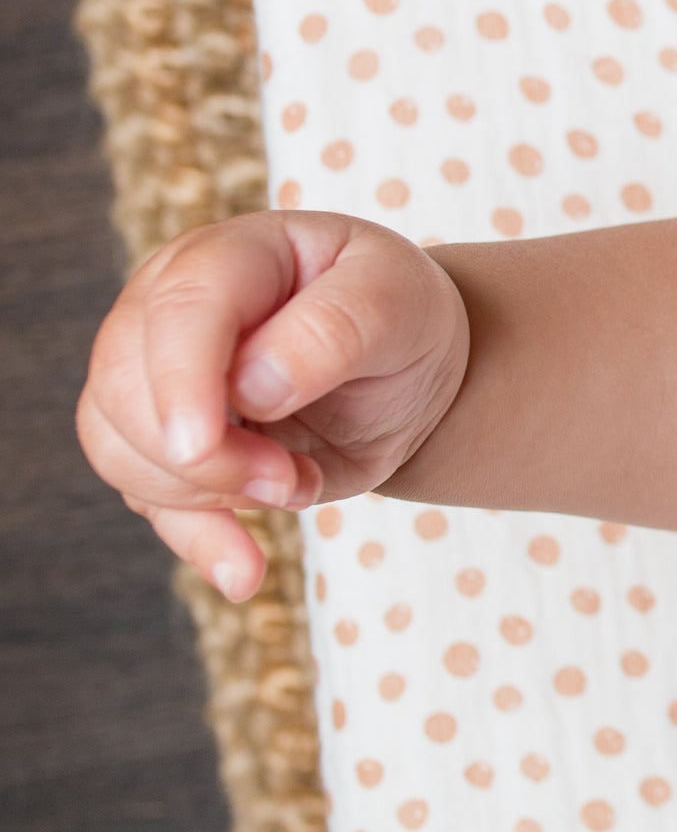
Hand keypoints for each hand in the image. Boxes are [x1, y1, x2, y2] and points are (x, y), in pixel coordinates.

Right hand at [76, 212, 470, 602]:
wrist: (404, 369)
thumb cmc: (399, 317)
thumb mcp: (399, 305)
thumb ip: (334, 331)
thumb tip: (251, 387)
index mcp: (229, 258)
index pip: (180, 310)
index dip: (180, 382)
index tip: (203, 446)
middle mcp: (167, 311)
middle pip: (126, 389)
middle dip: (203, 454)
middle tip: (291, 476)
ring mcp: (153, 378)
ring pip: (118, 447)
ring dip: (203, 493)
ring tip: (297, 487)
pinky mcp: (165, 443)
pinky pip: (148, 498)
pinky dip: (198, 539)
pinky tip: (245, 574)